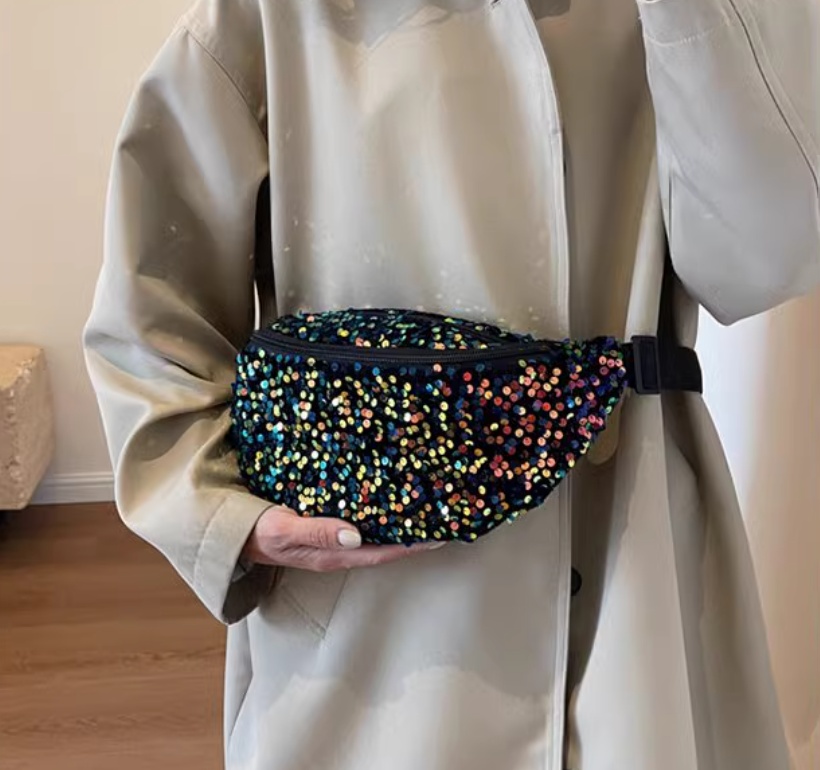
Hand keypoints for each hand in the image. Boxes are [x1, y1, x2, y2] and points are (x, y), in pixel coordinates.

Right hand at [242, 505, 445, 571]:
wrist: (233, 533)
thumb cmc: (257, 531)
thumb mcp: (283, 529)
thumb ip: (317, 532)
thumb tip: (356, 535)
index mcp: (332, 555)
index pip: (381, 553)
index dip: (411, 546)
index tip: (440, 536)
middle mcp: (339, 550)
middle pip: (385, 546)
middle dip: (414, 536)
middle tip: (443, 519)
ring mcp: (333, 541)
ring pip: (376, 535)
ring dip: (400, 525)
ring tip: (426, 510)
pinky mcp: (327, 529)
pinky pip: (361, 524)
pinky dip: (379, 515)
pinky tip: (389, 501)